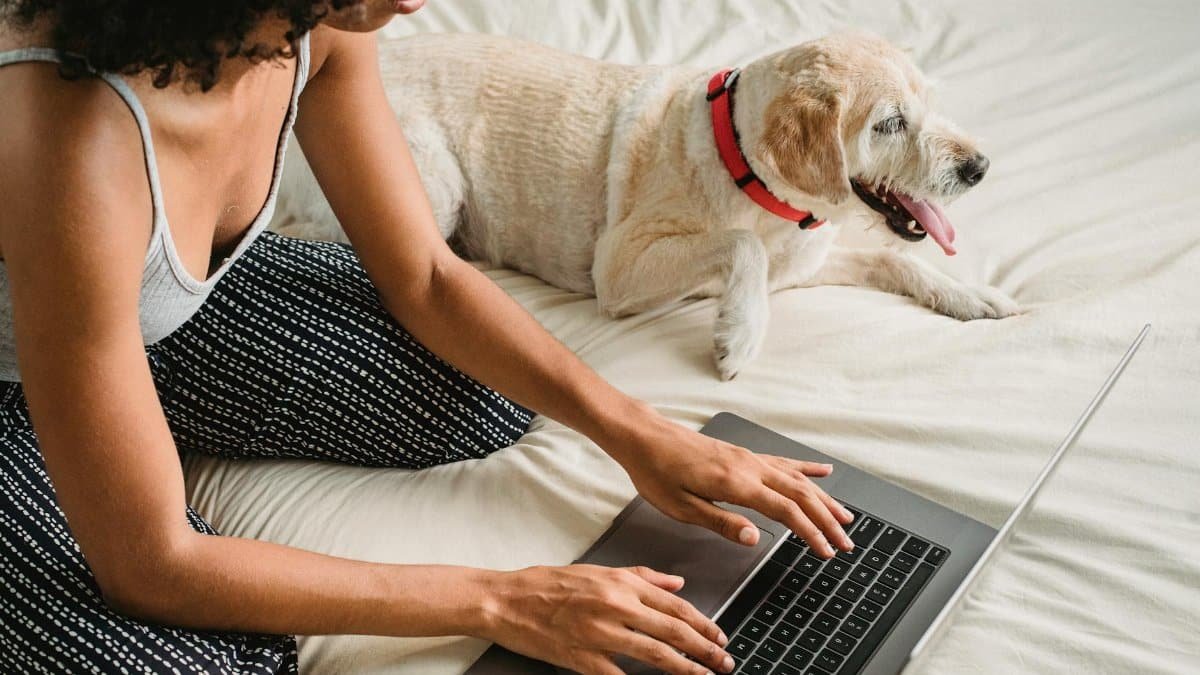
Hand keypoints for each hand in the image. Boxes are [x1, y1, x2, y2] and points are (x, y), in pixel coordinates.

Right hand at [480, 564, 733, 674]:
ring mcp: (601, 634)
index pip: (675, 604)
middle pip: (673, 630)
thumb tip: (677, 582)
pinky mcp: (584, 658)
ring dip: (687, 669)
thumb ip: (643, 576)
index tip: (719, 636)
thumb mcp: (599, 570)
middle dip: (705, 648)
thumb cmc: (548, 584)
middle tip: (725, 661)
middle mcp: (616, 606)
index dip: (703, 623)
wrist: (506, 599)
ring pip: (656, 654)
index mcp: (622, 583)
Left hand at [602, 407, 854, 557]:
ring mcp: (747, 457)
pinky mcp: (741, 454)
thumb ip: (721, 522)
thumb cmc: (655, 471)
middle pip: (800, 494)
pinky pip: (782, 462)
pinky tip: (823, 470)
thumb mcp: (680, 506)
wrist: (643, 436)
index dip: (811, 533)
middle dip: (827, 520)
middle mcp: (747, 466)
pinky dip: (806, 468)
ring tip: (846, 516)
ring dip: (824, 498)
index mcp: (734, 483)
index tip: (827, 551)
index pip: (785, 510)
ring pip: (796, 478)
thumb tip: (755, 538)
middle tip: (847, 542)